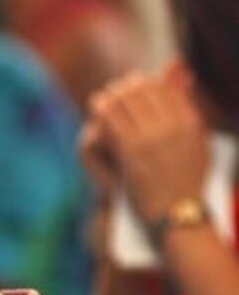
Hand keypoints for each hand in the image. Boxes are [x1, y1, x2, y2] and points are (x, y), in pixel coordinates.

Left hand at [87, 67, 210, 225]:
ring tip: (102, 97)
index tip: (137, 82)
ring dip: (112, 96)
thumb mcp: (198, 148)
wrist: (177, 212)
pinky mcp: (132, 150)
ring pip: (127, 102)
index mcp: (192, 123)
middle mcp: (174, 125)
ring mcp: (153, 137)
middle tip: (116, 87)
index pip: (168, 90)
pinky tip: (96, 107)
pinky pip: (114, 120)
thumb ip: (189, 116)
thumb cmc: (187, 183)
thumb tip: (181, 84)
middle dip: (128, 87)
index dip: (150, 83)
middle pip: (146, 91)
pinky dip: (103, 110)